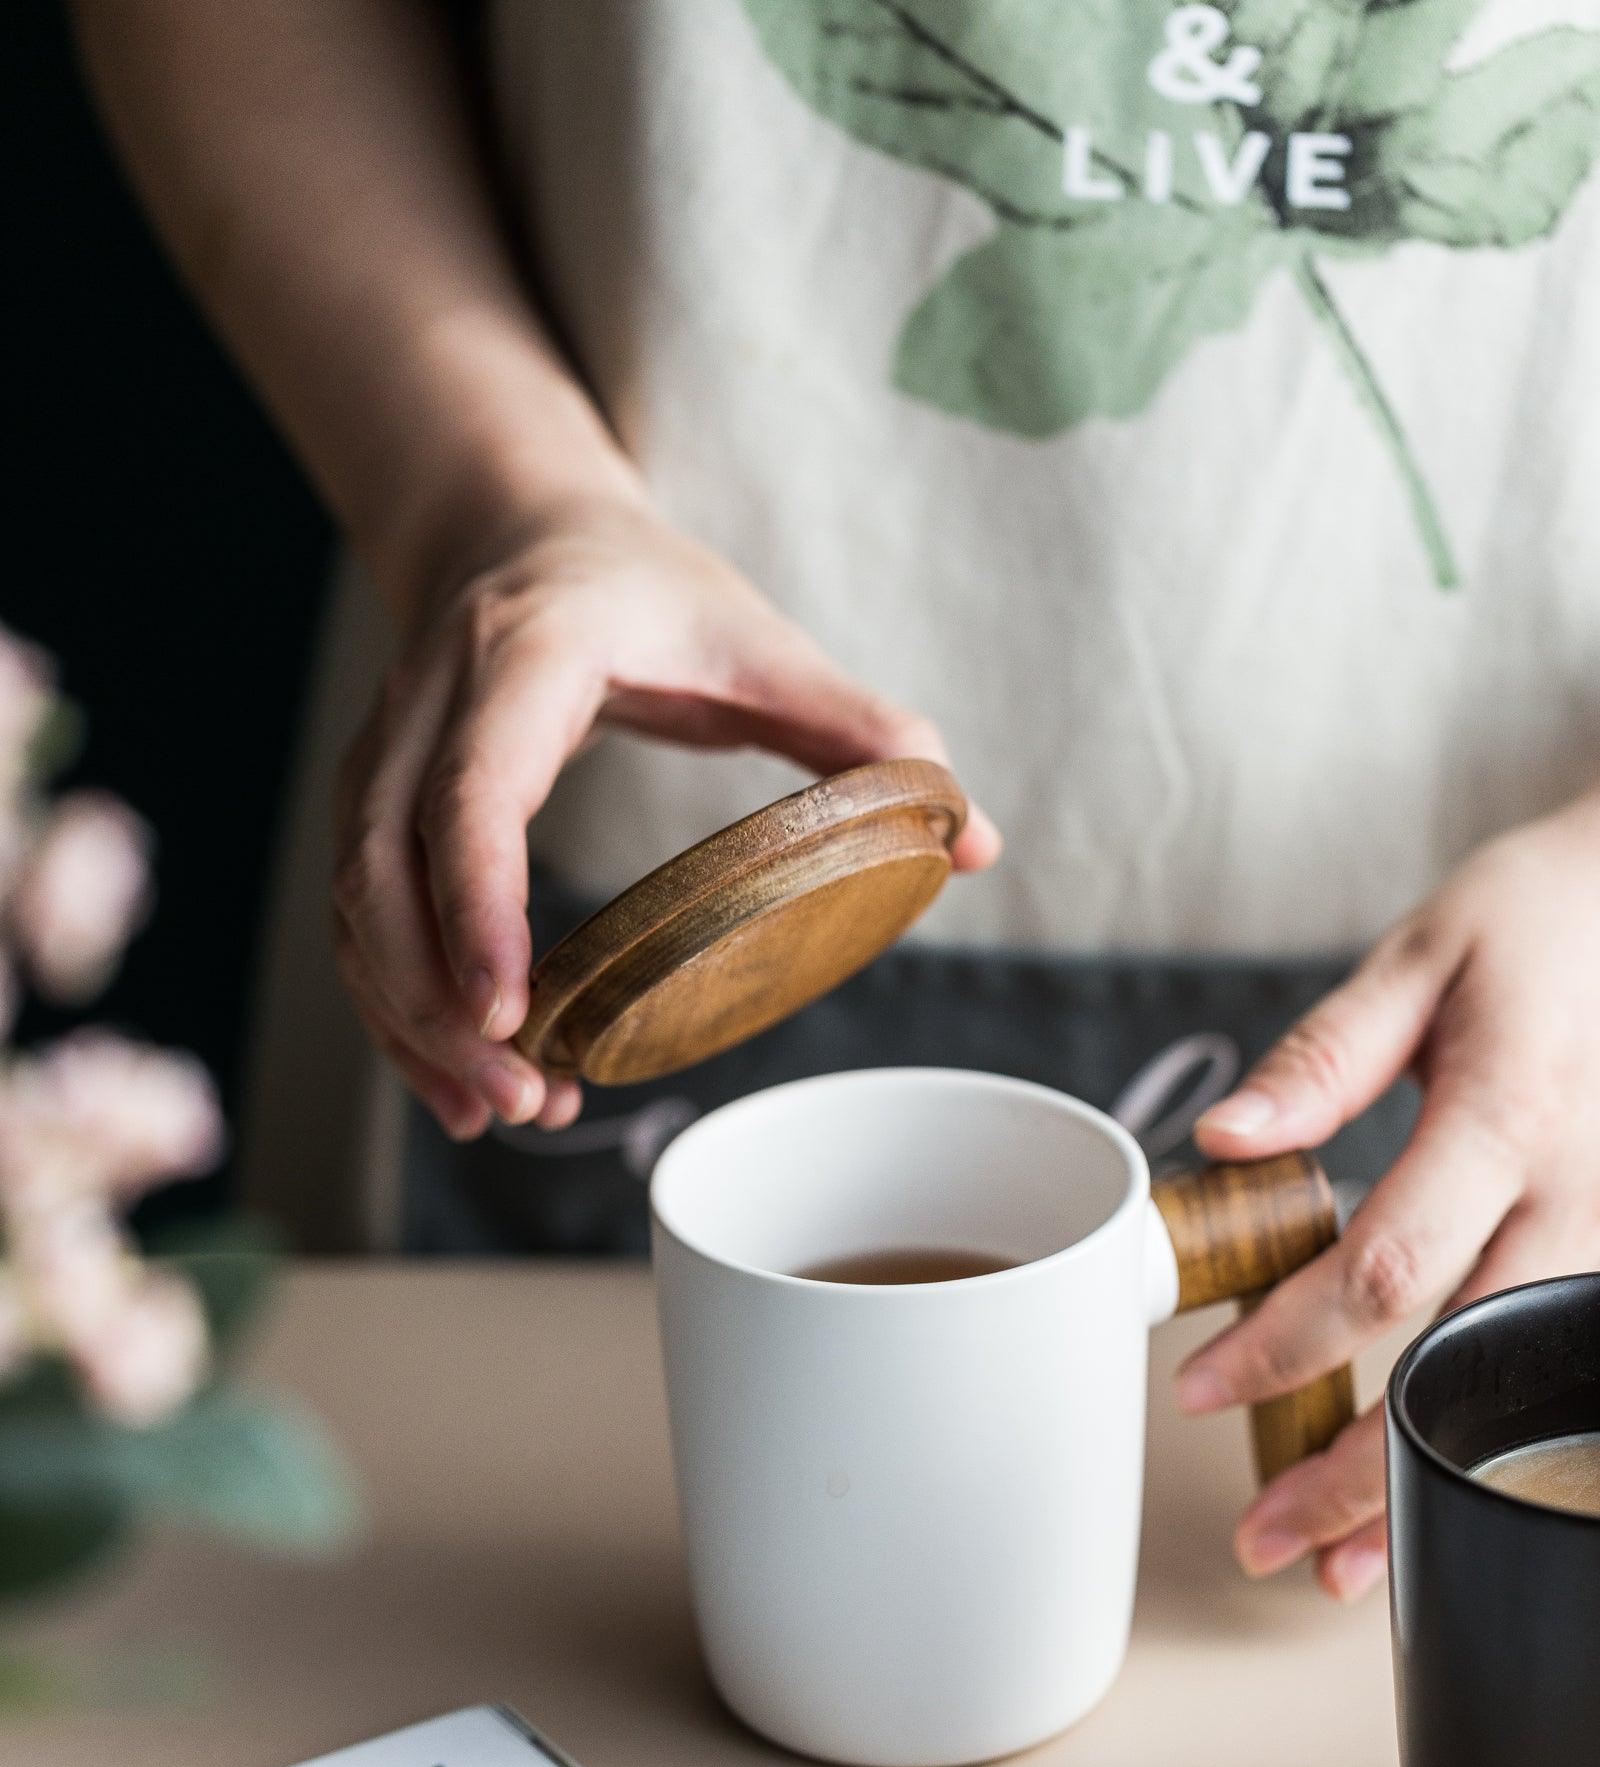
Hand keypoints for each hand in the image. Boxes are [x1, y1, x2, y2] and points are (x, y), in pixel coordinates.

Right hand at [333, 492, 999, 1139]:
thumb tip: (975, 839)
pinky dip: (398, 1013)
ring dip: (411, 1024)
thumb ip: (863, 731)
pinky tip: (462, 1089)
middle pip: (384, 868)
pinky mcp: (372, 807)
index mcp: (527, 655)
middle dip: (436, 1000)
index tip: (510, 1006)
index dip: (478, 900)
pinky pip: (358, 922)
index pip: (473, 788)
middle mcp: (430, 705)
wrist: (517, 530)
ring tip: (502, 1111)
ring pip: (356, 907)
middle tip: (523, 1096)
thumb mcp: (761, 643)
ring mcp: (385, 756)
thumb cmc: (646, 594)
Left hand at [1175, 795, 1599, 1600]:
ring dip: (1427, 1488)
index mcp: (1510, 1115)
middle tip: (1265, 1540)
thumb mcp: (1425, 954)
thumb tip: (1225, 1143)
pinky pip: (1549, 1373)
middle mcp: (1579, 1196)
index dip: (1289, 1343)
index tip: (1200, 1386)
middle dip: (1357, 1471)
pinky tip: (1425, 1494)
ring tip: (1338, 1568)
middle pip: (1459, 1367)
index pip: (1386, 1266)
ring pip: (1516, 1398)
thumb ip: (1324, 1056)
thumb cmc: (1544, 923)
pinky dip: (1484, 1444)